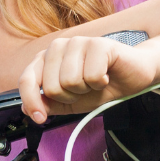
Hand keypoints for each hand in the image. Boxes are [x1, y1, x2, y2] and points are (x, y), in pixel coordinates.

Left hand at [18, 35, 159, 121]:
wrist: (132, 78)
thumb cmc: (99, 87)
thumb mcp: (69, 102)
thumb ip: (48, 104)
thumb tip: (28, 110)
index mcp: (46, 58)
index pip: (27, 80)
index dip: (32, 102)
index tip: (39, 118)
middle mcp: (58, 46)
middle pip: (52, 87)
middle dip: (70, 97)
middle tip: (84, 89)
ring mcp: (77, 42)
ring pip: (70, 81)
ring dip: (86, 89)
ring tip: (95, 82)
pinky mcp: (98, 44)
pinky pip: (91, 76)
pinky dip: (101, 83)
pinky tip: (106, 76)